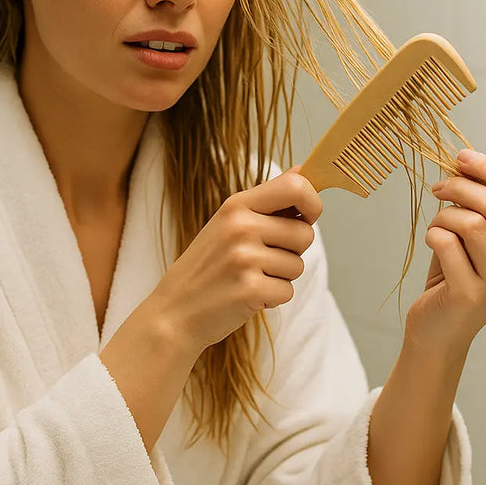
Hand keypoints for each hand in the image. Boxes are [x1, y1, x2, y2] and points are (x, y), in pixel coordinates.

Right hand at [143, 168, 321, 353]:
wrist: (173, 312)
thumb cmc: (206, 267)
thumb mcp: (228, 222)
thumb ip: (268, 199)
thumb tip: (302, 171)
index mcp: (236, 205)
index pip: (296, 186)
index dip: (313, 203)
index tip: (306, 217)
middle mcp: (240, 227)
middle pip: (304, 233)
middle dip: (293, 251)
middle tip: (262, 259)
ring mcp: (244, 258)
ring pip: (297, 266)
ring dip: (280, 277)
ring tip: (248, 277)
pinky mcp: (249, 289)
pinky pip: (287, 291)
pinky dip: (271, 298)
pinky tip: (246, 296)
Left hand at [405, 149, 485, 362]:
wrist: (440, 330)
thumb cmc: (456, 274)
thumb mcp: (476, 237)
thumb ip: (480, 204)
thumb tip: (465, 160)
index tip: (461, 157)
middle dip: (459, 186)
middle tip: (438, 188)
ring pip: (470, 222)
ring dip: (443, 215)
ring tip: (436, 225)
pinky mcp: (471, 295)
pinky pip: (447, 244)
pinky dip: (433, 234)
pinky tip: (431, 242)